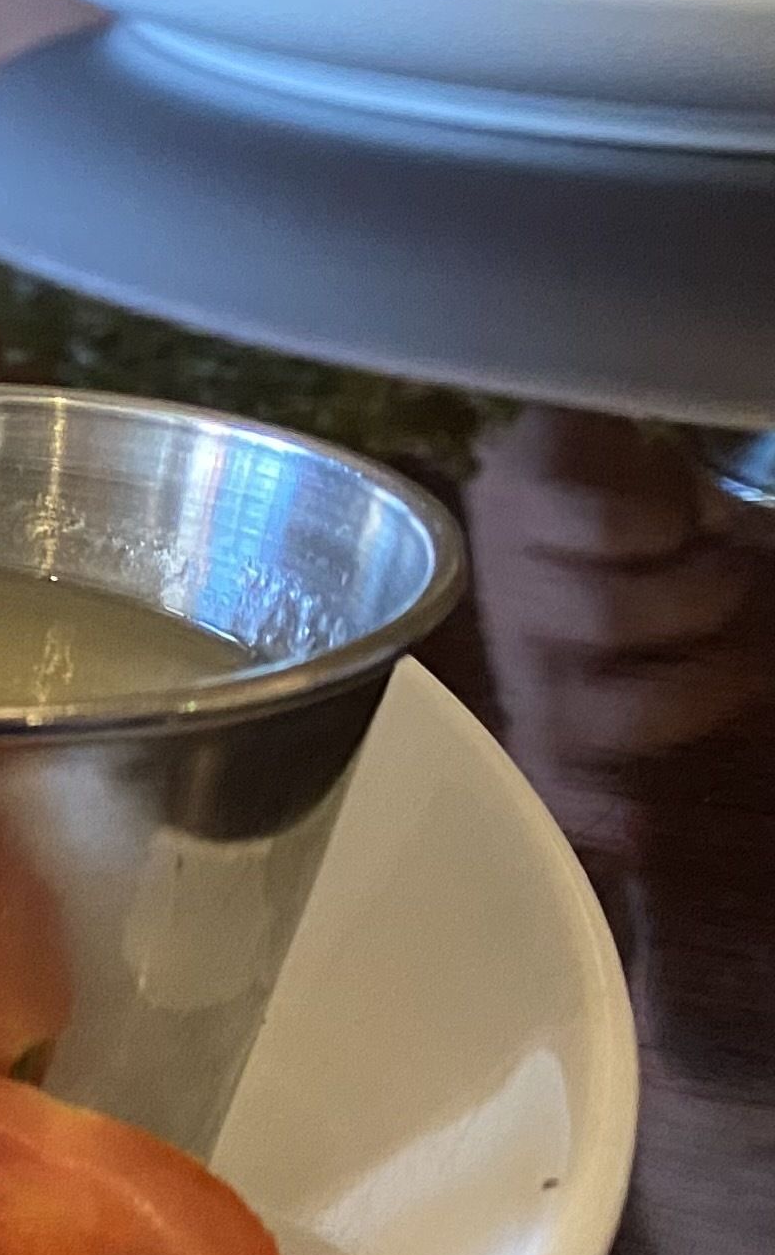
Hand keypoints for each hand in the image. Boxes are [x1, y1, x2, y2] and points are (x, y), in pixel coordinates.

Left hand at [462, 406, 767, 857]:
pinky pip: (608, 526)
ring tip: (723, 561)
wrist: (617, 421)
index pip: (548, 768)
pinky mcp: (515, 490)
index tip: (636, 833)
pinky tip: (680, 509)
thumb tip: (675, 801)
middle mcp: (518, 639)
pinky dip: (668, 519)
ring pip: (604, 615)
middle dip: (689, 698)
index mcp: (558, 683)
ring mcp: (506, 567)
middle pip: (579, 714)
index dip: (581, 806)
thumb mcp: (709, 636)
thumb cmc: (672, 547)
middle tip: (746, 662)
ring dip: (696, 596)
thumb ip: (720, 686)